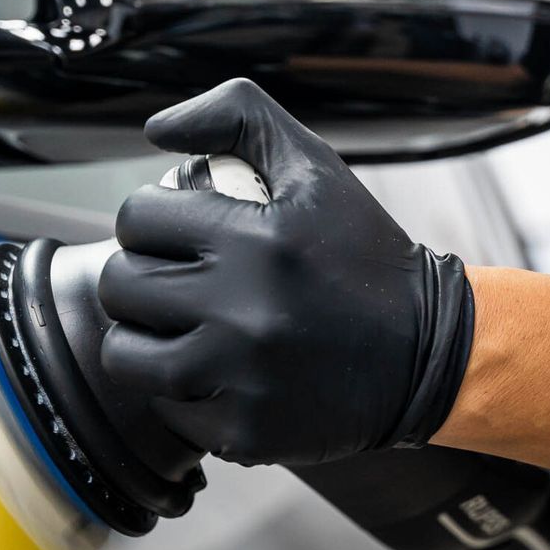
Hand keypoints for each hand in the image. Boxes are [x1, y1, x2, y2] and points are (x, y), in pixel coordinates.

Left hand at [98, 78, 473, 465]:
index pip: (137, 218)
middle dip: (139, 274)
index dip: (149, 218)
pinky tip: (218, 370)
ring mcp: (241, 379)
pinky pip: (167, 410)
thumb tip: (154, 128)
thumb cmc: (363, 255)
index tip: (177, 231)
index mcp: (255, 239)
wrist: (428, 353)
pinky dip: (182, 391)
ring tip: (177, 325)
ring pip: (126, 354)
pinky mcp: (244, 433)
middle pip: (122, 286)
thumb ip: (237, 116)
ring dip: (143, 336)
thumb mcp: (314, 166)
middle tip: (172, 278)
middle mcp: (243, 311)